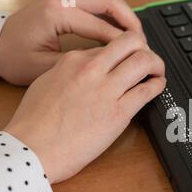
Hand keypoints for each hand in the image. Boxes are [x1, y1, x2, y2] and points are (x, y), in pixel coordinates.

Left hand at [0, 0, 145, 84]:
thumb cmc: (15, 58)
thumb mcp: (46, 68)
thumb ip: (79, 63)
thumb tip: (109, 64)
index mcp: (56, 13)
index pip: (101, 25)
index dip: (123, 44)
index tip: (137, 57)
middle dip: (130, 20)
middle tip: (142, 42)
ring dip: (124, 14)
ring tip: (135, 37)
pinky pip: (97, 0)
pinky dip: (113, 13)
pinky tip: (120, 31)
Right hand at [4, 31, 164, 183]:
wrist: (33, 148)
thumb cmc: (35, 122)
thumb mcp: (48, 83)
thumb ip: (71, 72)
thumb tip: (90, 71)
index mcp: (73, 61)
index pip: (110, 45)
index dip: (124, 51)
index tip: (129, 59)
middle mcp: (92, 70)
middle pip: (131, 42)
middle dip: (145, 48)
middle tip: (149, 59)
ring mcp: (107, 90)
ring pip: (144, 61)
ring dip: (156, 64)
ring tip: (158, 72)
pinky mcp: (118, 113)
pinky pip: (147, 91)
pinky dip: (158, 85)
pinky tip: (158, 87)